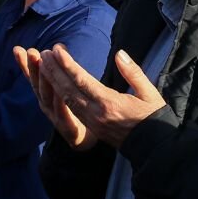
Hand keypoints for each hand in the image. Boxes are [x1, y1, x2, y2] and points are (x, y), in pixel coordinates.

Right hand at [14, 46, 94, 149]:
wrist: (87, 139)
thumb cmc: (75, 111)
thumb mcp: (63, 89)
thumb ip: (58, 70)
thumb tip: (55, 47)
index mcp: (45, 95)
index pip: (32, 77)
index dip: (24, 64)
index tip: (18, 49)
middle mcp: (46, 106)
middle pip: (37, 85)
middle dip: (33, 68)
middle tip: (32, 52)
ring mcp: (55, 117)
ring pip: (47, 98)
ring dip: (45, 82)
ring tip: (45, 66)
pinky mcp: (68, 128)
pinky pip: (63, 113)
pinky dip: (60, 102)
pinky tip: (60, 91)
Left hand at [35, 45, 164, 149]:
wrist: (153, 147)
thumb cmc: (153, 117)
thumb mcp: (148, 92)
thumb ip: (132, 72)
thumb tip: (119, 53)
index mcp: (110, 103)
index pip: (82, 81)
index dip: (67, 65)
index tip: (57, 50)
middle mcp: (96, 113)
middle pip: (69, 90)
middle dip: (54, 71)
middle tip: (44, 53)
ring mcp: (92, 122)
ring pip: (67, 100)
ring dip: (54, 82)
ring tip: (44, 65)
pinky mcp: (91, 128)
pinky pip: (71, 109)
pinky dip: (60, 95)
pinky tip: (54, 84)